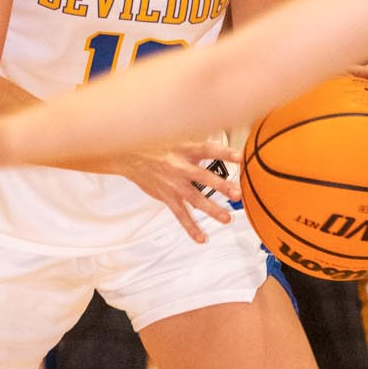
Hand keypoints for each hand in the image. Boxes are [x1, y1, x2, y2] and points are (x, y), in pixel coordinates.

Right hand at [116, 141, 240, 243]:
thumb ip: (197, 139)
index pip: (208, 150)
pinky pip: (180, 215)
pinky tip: (202, 237)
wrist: (128, 155)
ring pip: (195, 199)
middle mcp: (180, 167)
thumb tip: (218, 130)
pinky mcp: (166, 197)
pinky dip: (191, 228)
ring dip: (212, 210)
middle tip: (237, 194)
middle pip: (204, 178)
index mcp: (184, 149)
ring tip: (226, 218)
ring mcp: (173, 184)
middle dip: (221, 186)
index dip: (224, 153)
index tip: (240, 157)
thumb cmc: (155, 144)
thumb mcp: (176, 135)